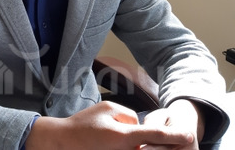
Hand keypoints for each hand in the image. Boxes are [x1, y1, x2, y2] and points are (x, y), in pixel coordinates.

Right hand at [25, 101, 194, 149]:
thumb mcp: (107, 108)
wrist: (64, 142)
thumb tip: (138, 124)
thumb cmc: (84, 123)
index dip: (175, 135)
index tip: (189, 135)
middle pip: (154, 148)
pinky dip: (137, 147)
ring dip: (150, 146)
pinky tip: (133, 142)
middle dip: (166, 144)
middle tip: (178, 139)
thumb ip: (128, 115)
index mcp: (125, 136)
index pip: (157, 134)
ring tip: (145, 138)